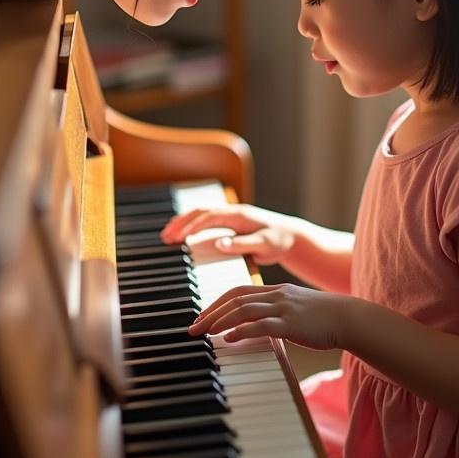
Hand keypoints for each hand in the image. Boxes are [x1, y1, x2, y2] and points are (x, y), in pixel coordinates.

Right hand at [160, 204, 297, 265]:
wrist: (293, 238)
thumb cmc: (280, 241)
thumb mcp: (264, 245)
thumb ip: (242, 245)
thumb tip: (219, 243)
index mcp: (239, 215)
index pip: (209, 216)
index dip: (192, 225)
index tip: (178, 237)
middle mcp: (233, 213)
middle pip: (201, 212)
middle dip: (181, 222)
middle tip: (165, 236)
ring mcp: (232, 217)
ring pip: (202, 215)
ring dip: (184, 223)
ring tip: (168, 235)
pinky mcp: (232, 224)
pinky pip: (207, 222)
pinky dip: (193, 226)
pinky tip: (185, 236)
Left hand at [188, 282, 348, 350]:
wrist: (349, 317)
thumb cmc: (322, 318)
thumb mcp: (294, 310)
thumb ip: (274, 314)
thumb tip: (252, 328)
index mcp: (275, 291)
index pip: (236, 291)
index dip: (215, 303)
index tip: (201, 316)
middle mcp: (276, 295)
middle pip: (234, 298)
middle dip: (210, 313)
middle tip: (193, 328)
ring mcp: (283, 308)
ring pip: (243, 309)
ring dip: (220, 321)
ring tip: (204, 333)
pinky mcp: (291, 323)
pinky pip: (261, 324)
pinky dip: (242, 330)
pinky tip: (229, 338)